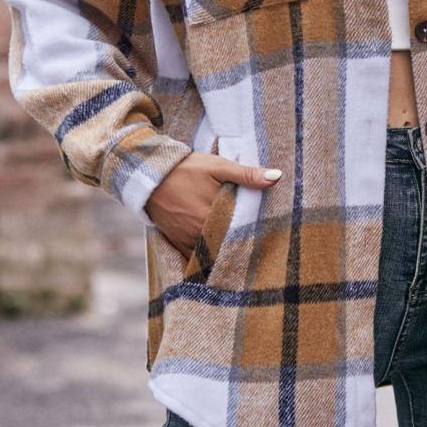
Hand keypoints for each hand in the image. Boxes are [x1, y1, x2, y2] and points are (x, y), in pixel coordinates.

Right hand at [144, 153, 282, 259]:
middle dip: (244, 246)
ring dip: (227, 253)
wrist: (150, 175)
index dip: (257, 235)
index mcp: (215, 214)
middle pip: (229, 245)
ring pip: (214, 254)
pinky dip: (209, 260)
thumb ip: (246, 174)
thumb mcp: (218, 166)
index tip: (272, 237)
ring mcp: (188, 240)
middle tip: (264, 249)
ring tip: (247, 255)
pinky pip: (196, 259)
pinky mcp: (178, 243)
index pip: (243, 232)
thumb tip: (276, 177)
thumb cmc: (187, 168)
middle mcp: (201, 232)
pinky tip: (222, 259)